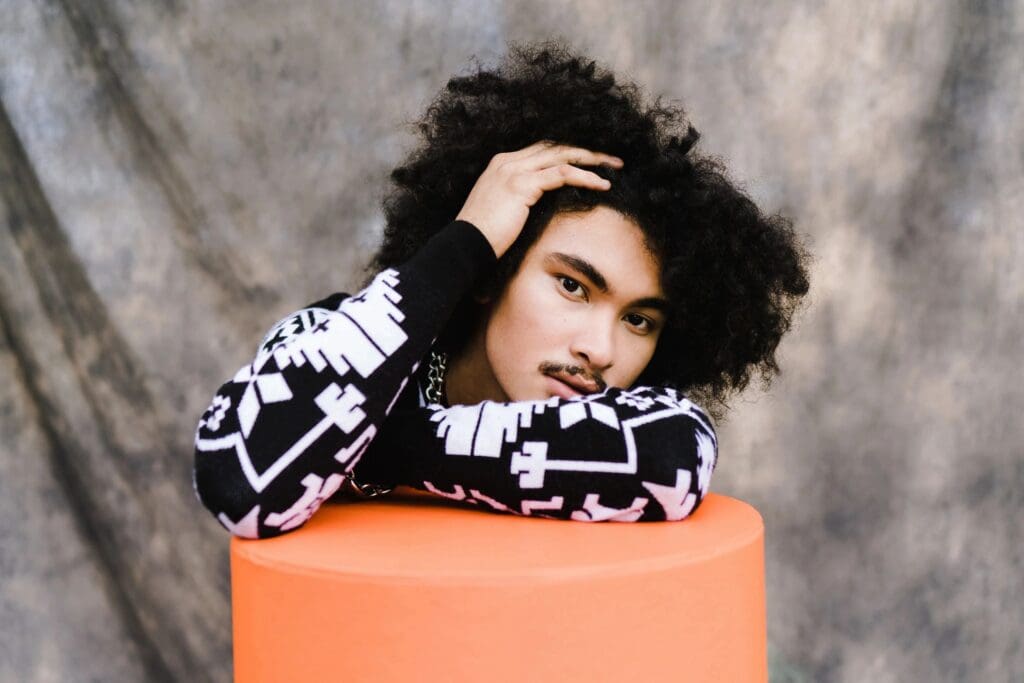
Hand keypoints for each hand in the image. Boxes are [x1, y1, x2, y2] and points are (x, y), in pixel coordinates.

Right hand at [455, 141, 623, 258]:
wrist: (464, 246)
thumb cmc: (482, 237)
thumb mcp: (502, 211)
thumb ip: (521, 200)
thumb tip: (542, 205)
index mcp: (502, 165)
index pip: (543, 149)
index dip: (570, 153)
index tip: (592, 161)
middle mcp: (507, 162)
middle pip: (556, 146)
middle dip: (586, 151)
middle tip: (612, 160)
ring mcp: (513, 171)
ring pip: (562, 155)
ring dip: (592, 160)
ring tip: (615, 168)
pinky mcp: (522, 185)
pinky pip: (561, 174)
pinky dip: (584, 177)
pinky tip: (601, 184)